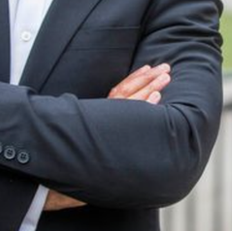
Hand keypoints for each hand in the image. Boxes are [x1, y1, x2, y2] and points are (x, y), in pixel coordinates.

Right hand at [43, 64, 170, 211]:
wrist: (64, 163)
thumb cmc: (81, 145)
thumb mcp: (95, 123)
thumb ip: (108, 114)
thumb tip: (125, 106)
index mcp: (102, 108)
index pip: (121, 87)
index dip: (136, 77)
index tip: (150, 67)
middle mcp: (105, 112)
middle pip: (129, 89)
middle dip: (149, 78)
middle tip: (166, 68)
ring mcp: (109, 121)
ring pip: (133, 99)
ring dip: (151, 86)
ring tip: (166, 78)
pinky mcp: (113, 132)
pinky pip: (131, 116)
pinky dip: (144, 105)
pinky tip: (156, 98)